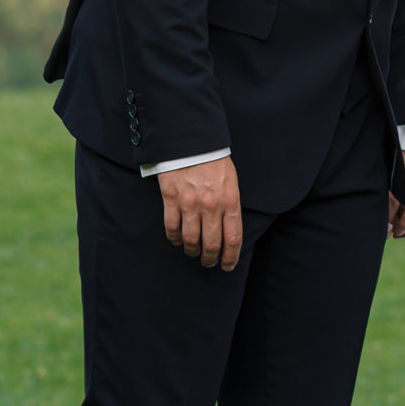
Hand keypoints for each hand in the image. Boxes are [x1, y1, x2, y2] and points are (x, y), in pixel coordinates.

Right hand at [157, 156, 242, 270]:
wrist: (191, 139)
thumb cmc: (214, 160)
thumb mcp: (231, 180)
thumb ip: (230, 204)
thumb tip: (228, 229)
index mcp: (230, 200)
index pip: (233, 239)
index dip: (230, 257)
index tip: (227, 266)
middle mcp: (211, 205)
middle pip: (211, 245)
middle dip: (210, 259)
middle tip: (208, 262)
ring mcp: (190, 203)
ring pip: (190, 240)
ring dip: (192, 250)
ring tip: (193, 251)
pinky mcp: (171, 199)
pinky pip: (172, 228)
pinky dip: (174, 239)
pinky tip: (177, 240)